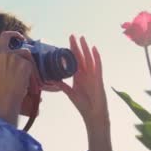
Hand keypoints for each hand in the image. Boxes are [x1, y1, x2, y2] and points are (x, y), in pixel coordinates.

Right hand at [0, 31, 34, 125]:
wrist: (7, 97)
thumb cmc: (4, 85)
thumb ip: (5, 57)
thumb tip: (15, 51)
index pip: (5, 35)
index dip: (14, 34)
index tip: (21, 38)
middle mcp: (5, 53)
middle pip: (23, 48)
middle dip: (28, 56)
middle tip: (29, 62)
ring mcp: (15, 58)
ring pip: (28, 57)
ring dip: (29, 65)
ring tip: (25, 77)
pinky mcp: (24, 64)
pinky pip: (31, 65)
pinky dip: (32, 71)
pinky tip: (26, 79)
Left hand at [54, 35, 113, 150]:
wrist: (93, 115)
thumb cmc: (83, 105)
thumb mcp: (71, 94)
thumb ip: (63, 86)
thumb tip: (52, 80)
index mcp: (79, 76)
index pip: (74, 61)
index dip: (71, 51)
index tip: (68, 41)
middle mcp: (86, 74)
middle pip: (81, 57)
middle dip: (77, 46)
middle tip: (72, 35)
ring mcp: (93, 76)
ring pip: (89, 59)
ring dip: (86, 49)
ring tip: (82, 38)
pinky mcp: (99, 79)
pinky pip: (98, 66)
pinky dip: (96, 57)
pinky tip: (94, 49)